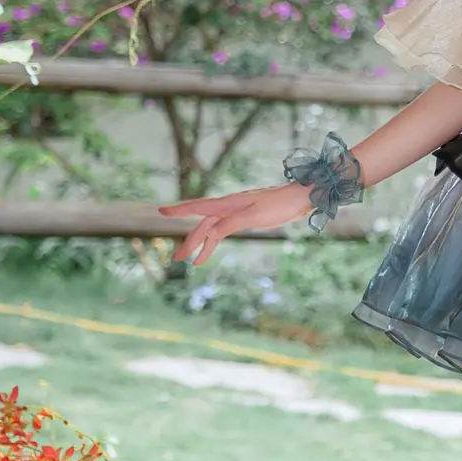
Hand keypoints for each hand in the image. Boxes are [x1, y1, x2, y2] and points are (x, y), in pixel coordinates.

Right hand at [157, 183, 312, 264]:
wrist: (300, 198)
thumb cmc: (280, 205)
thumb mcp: (256, 216)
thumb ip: (231, 224)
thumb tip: (209, 233)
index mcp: (229, 203)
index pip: (198, 207)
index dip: (179, 210)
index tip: (161, 211)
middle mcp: (230, 206)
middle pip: (203, 224)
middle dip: (190, 241)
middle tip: (177, 258)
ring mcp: (237, 212)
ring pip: (213, 229)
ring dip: (203, 244)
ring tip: (194, 261)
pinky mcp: (246, 217)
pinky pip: (225, 230)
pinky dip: (217, 241)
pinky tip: (212, 250)